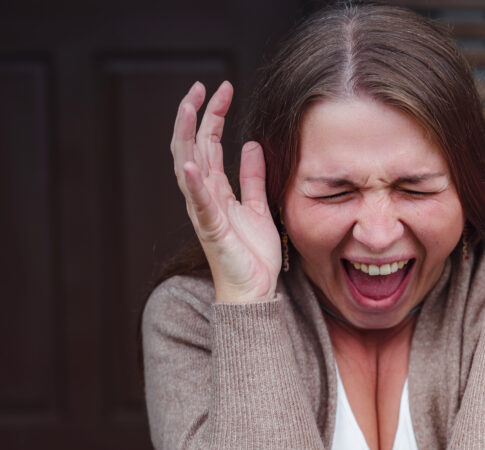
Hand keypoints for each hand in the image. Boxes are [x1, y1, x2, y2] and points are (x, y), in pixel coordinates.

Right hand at [171, 81, 281, 302]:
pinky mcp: (212, 229)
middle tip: (201, 87)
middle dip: (195, 115)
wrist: (254, 290)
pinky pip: (200, 203)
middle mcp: (204, 196)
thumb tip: (252, 144)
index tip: (222, 89)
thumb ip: (253, 177)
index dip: (213, 115)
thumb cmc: (253, 254)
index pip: (209, 144)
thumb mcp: (259, 207)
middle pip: (193, 147)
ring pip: (188, 166)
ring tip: (188, 109)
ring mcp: (204, 212)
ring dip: (186, 137)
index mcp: (216, 190)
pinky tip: (190, 163)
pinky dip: (193, 183)